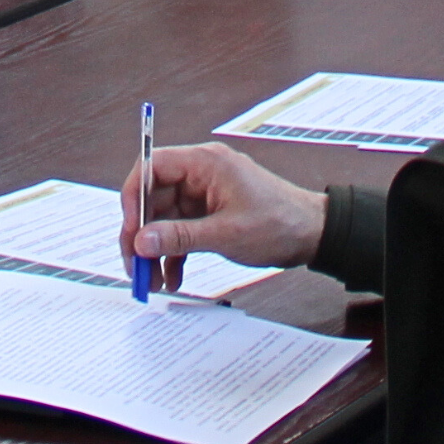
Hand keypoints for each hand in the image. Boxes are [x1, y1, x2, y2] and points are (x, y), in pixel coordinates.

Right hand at [118, 142, 325, 292]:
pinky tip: (172, 277)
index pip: (151, 166)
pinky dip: (175, 253)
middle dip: (142, 234)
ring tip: (152, 280)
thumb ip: (179, 237)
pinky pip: (181, 231)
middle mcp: (201, 174)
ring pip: (165, 219)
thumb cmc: (280, 223)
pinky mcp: (211, 213)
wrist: (314, 235)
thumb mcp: (225, 233)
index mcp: (204, 163)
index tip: (129, 230)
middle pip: (153, 197)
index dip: (133, 196)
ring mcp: (205, 194)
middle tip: (135, 266)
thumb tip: (141, 241)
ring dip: (156, 250)